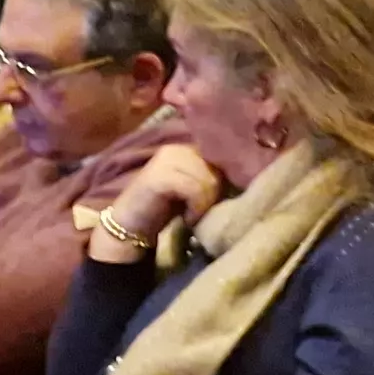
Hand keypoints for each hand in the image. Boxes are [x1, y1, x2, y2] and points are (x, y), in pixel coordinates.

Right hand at [99, 143, 226, 246]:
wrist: (130, 226)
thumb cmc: (167, 209)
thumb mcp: (194, 189)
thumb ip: (211, 177)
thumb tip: (242, 177)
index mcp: (186, 148)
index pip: (221, 157)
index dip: (225, 179)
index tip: (219, 199)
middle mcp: (176, 148)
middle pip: (217, 169)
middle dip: (214, 195)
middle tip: (199, 211)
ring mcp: (166, 159)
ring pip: (208, 179)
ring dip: (204, 204)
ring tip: (191, 214)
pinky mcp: (159, 176)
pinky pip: (194, 189)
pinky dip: (195, 208)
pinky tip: (186, 218)